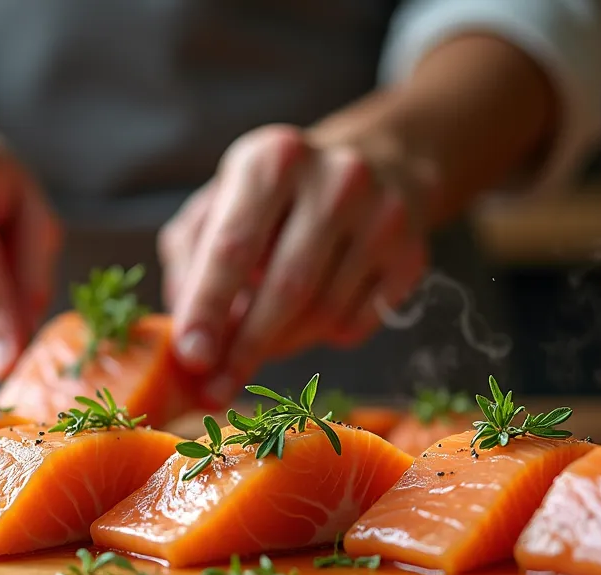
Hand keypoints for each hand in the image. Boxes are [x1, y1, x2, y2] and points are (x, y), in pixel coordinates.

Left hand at [160, 123, 434, 404]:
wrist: (379, 164)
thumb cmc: (276, 197)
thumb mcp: (218, 205)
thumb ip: (188, 263)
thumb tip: (187, 338)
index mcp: (272, 159)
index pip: (233, 246)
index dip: (209, 308)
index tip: (192, 359)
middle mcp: (335, 179)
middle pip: (286, 287)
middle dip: (245, 348)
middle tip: (215, 390)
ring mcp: (383, 216)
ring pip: (323, 313)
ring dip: (281, 343)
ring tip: (260, 338)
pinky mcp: (412, 253)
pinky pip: (356, 324)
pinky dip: (322, 337)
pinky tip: (309, 317)